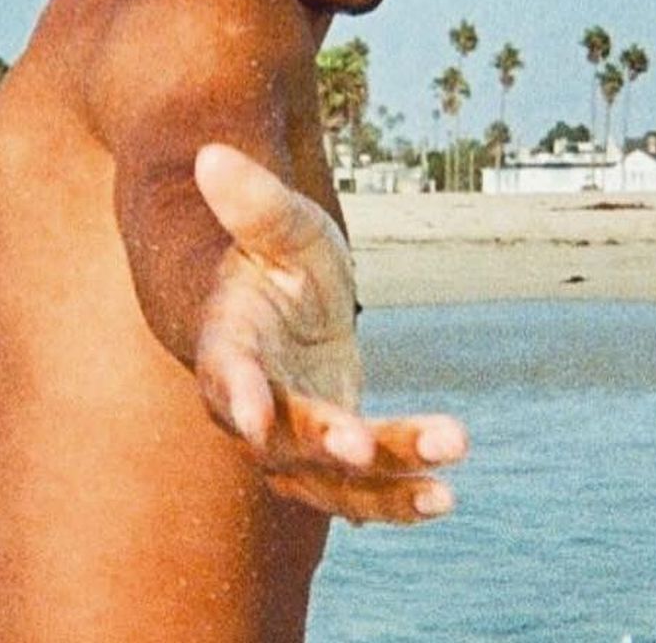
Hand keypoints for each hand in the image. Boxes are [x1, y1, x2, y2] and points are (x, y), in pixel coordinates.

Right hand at [192, 143, 468, 524]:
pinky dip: (398, 501)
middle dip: (323, 444)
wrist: (283, 309)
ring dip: (383, 485)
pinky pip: (359, 493)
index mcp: (232, 345)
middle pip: (283, 438)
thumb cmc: (276, 260)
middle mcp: (251, 408)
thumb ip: (256, 203)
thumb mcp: (281, 226)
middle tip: (361, 445)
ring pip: (330, 479)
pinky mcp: (329, 463)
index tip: (255, 420)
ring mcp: (289, 445)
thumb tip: (212, 153)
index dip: (239, 395)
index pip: (226, 374)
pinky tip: (443, 497)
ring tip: (444, 489)